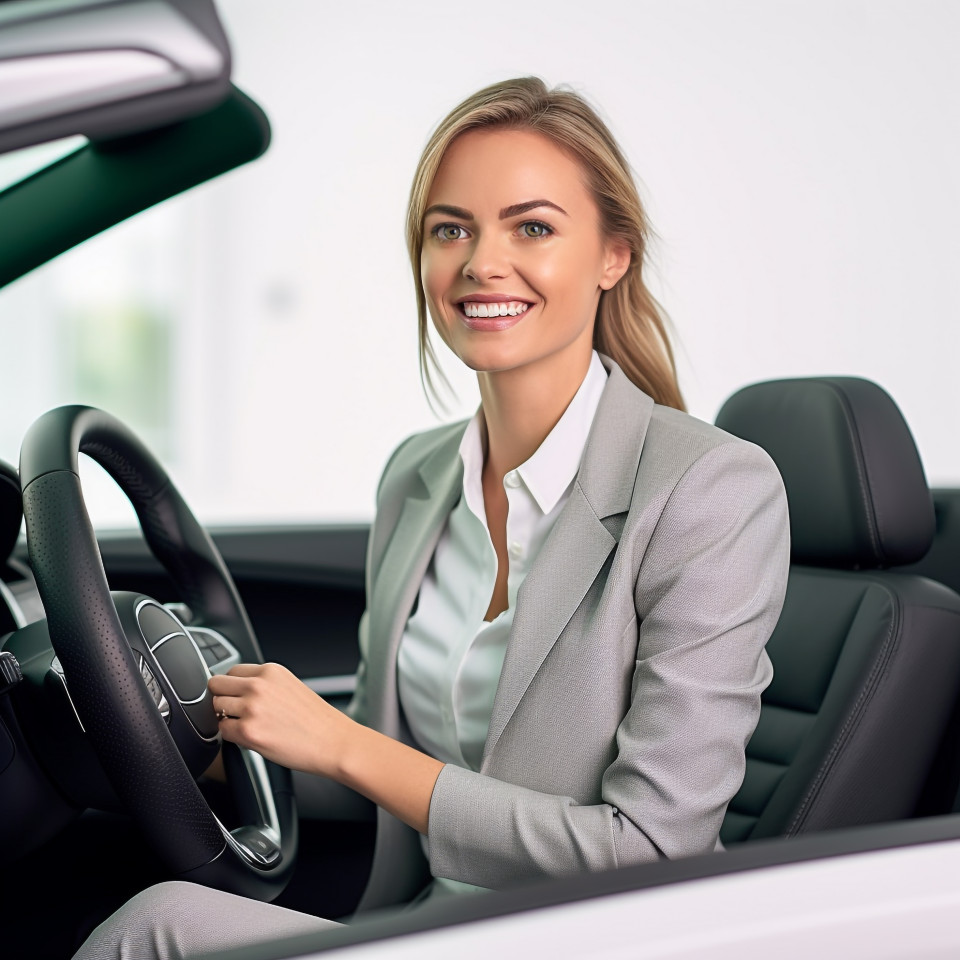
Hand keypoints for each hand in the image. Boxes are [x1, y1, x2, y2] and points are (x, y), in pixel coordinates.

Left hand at [208, 662, 350, 776]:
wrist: (333, 742)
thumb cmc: (317, 720)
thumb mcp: (290, 687)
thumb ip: (264, 684)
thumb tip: (237, 690)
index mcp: (270, 671)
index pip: (231, 671)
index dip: (232, 686)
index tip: (236, 696)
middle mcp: (259, 685)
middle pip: (216, 685)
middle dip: (223, 698)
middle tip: (237, 712)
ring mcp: (252, 707)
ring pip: (216, 707)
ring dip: (226, 717)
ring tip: (248, 725)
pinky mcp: (248, 731)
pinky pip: (223, 730)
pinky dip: (231, 736)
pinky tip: (251, 737)